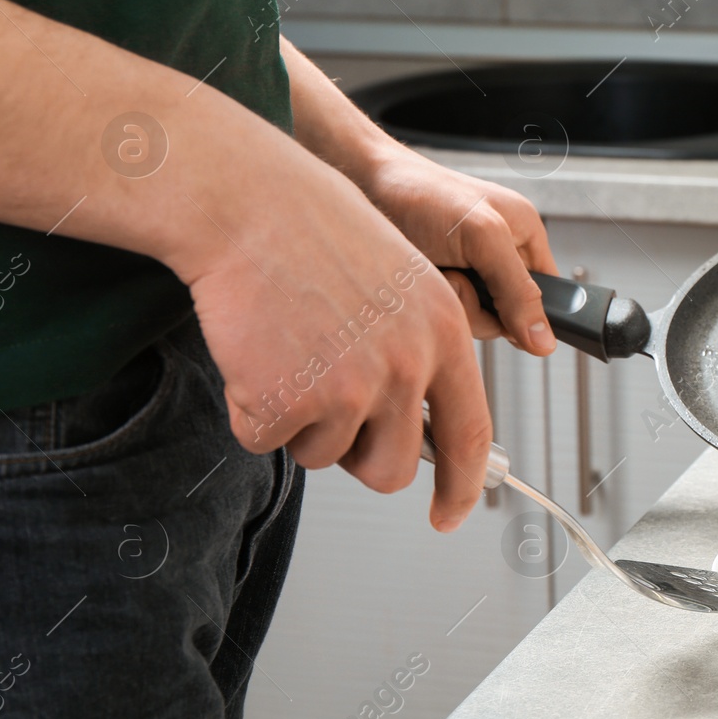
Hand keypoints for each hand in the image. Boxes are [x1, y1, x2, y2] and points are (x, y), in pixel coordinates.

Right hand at [181, 160, 490, 531]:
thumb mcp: (403, 285)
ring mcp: (348, 388)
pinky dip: (251, 409)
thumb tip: (420, 424)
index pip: (470, 434)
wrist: (247, 204)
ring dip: (299, 420)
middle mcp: (406, 366)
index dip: (463, 486)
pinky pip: (266, 441)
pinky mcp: (287, 401)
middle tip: (327, 406)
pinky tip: (255, 351)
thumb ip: (420, 354)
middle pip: (393, 469)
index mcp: (444, 335)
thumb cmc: (315, 232)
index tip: (450, 514)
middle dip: (357, 455)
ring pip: (325, 456)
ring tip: (290, 349)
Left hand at [360, 149, 559, 357]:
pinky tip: (418, 276)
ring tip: (434, 268)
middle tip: (458, 274)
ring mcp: (467, 275)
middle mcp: (499, 257)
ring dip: (452, 302)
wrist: (360, 185)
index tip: (507, 315)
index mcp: (525, 235)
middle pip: (509, 317)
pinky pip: (447, 318)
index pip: (550, 294)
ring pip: (476, 322)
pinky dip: (430, 303)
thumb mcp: (483, 237)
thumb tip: (545, 341)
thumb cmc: (421, 194)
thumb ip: (518, 290)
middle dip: (481, 306)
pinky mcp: (437, 287)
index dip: (533, 313)